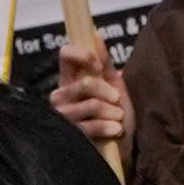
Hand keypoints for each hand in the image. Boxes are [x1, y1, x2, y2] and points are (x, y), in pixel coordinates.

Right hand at [49, 42, 129, 162]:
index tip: (98, 66)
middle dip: (108, 92)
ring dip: (112, 112)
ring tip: (118, 119)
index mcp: (69, 80)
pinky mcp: (69, 136)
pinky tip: (115, 131)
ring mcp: (63, 117)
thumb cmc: (116, 116)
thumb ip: (104, 63)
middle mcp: (60, 96)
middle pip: (86, 83)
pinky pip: (91, 125)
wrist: (123, 149)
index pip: (65, 55)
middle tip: (117, 102)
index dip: (83, 55)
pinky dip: (109, 127)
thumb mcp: (114, 86)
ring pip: (91, 104)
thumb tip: (95, 35)